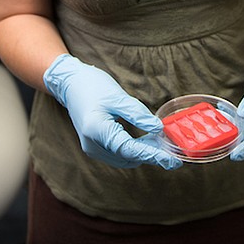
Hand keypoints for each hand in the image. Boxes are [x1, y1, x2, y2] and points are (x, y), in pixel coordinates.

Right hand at [43, 54, 181, 169]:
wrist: (70, 84)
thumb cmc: (92, 86)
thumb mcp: (118, 96)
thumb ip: (138, 114)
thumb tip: (158, 129)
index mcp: (97, 130)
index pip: (130, 149)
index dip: (153, 155)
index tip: (172, 160)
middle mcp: (92, 145)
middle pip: (128, 156)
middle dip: (151, 155)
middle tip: (173, 152)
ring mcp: (92, 148)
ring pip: (124, 158)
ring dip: (143, 153)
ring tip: (162, 145)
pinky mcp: (95, 146)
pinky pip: (118, 153)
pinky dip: (133, 149)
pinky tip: (147, 142)